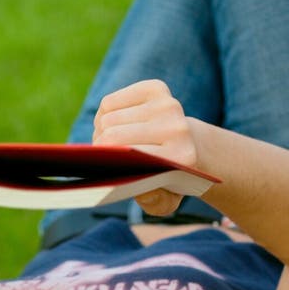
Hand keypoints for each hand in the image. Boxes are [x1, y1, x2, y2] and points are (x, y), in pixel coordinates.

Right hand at [93, 79, 198, 215]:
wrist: (190, 146)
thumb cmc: (168, 178)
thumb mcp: (164, 202)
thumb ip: (152, 201)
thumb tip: (139, 186)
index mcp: (180, 157)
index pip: (124, 152)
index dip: (104, 161)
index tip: (103, 169)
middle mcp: (177, 127)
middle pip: (110, 134)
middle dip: (99, 148)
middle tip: (106, 158)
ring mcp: (167, 104)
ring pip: (106, 118)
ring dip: (101, 133)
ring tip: (113, 144)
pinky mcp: (155, 88)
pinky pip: (109, 102)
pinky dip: (104, 116)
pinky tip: (117, 126)